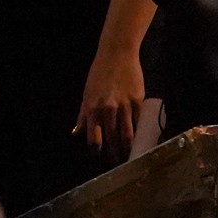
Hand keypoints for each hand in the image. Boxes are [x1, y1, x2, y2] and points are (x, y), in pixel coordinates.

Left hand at [73, 46, 143, 161]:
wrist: (117, 54)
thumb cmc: (99, 75)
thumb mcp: (86, 94)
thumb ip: (83, 115)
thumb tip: (77, 133)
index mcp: (93, 109)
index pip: (94, 138)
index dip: (98, 150)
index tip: (100, 157)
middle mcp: (108, 110)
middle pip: (112, 139)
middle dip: (115, 154)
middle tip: (117, 162)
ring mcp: (124, 106)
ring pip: (128, 134)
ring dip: (128, 148)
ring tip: (130, 156)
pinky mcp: (138, 101)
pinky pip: (139, 122)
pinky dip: (140, 133)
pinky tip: (140, 140)